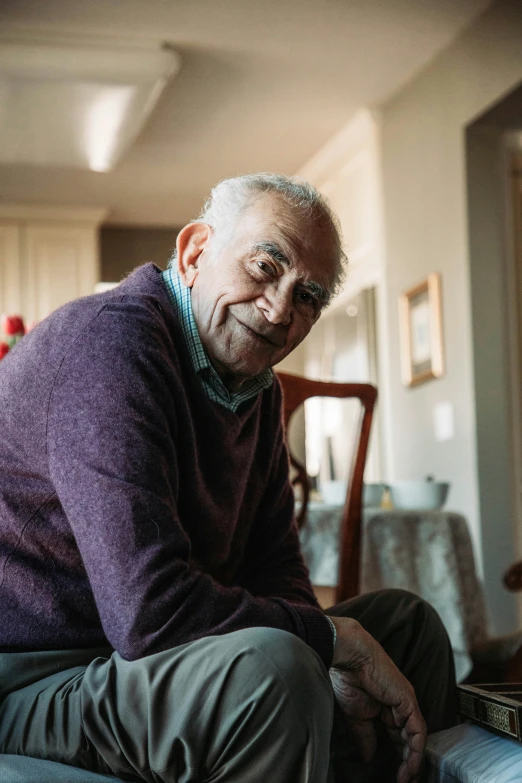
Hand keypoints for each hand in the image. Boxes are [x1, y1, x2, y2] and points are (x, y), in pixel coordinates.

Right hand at [329, 616, 425, 782]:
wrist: (346, 655)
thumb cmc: (347, 677)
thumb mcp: (356, 714)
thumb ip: (365, 736)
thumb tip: (368, 757)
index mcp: (387, 706)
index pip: (398, 736)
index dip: (398, 756)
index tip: (395, 776)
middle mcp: (400, 705)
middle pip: (410, 739)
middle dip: (408, 763)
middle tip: (404, 781)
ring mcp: (406, 702)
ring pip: (416, 738)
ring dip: (413, 761)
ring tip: (406, 779)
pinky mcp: (408, 701)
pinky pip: (417, 731)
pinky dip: (415, 751)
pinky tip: (409, 767)